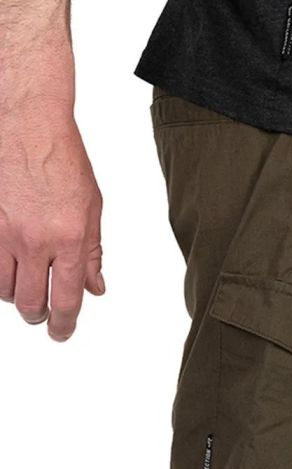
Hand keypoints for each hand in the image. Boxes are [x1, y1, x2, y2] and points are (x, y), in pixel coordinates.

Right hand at [0, 100, 103, 340]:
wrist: (27, 127)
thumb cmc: (64, 162)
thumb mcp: (93, 210)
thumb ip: (93, 253)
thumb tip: (96, 288)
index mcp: (70, 240)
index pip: (67, 299)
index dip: (64, 324)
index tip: (62, 334)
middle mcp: (36, 242)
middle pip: (32, 302)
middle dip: (39, 317)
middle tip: (44, 318)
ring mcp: (5, 234)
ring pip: (5, 289)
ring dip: (17, 298)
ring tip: (27, 293)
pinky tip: (8, 275)